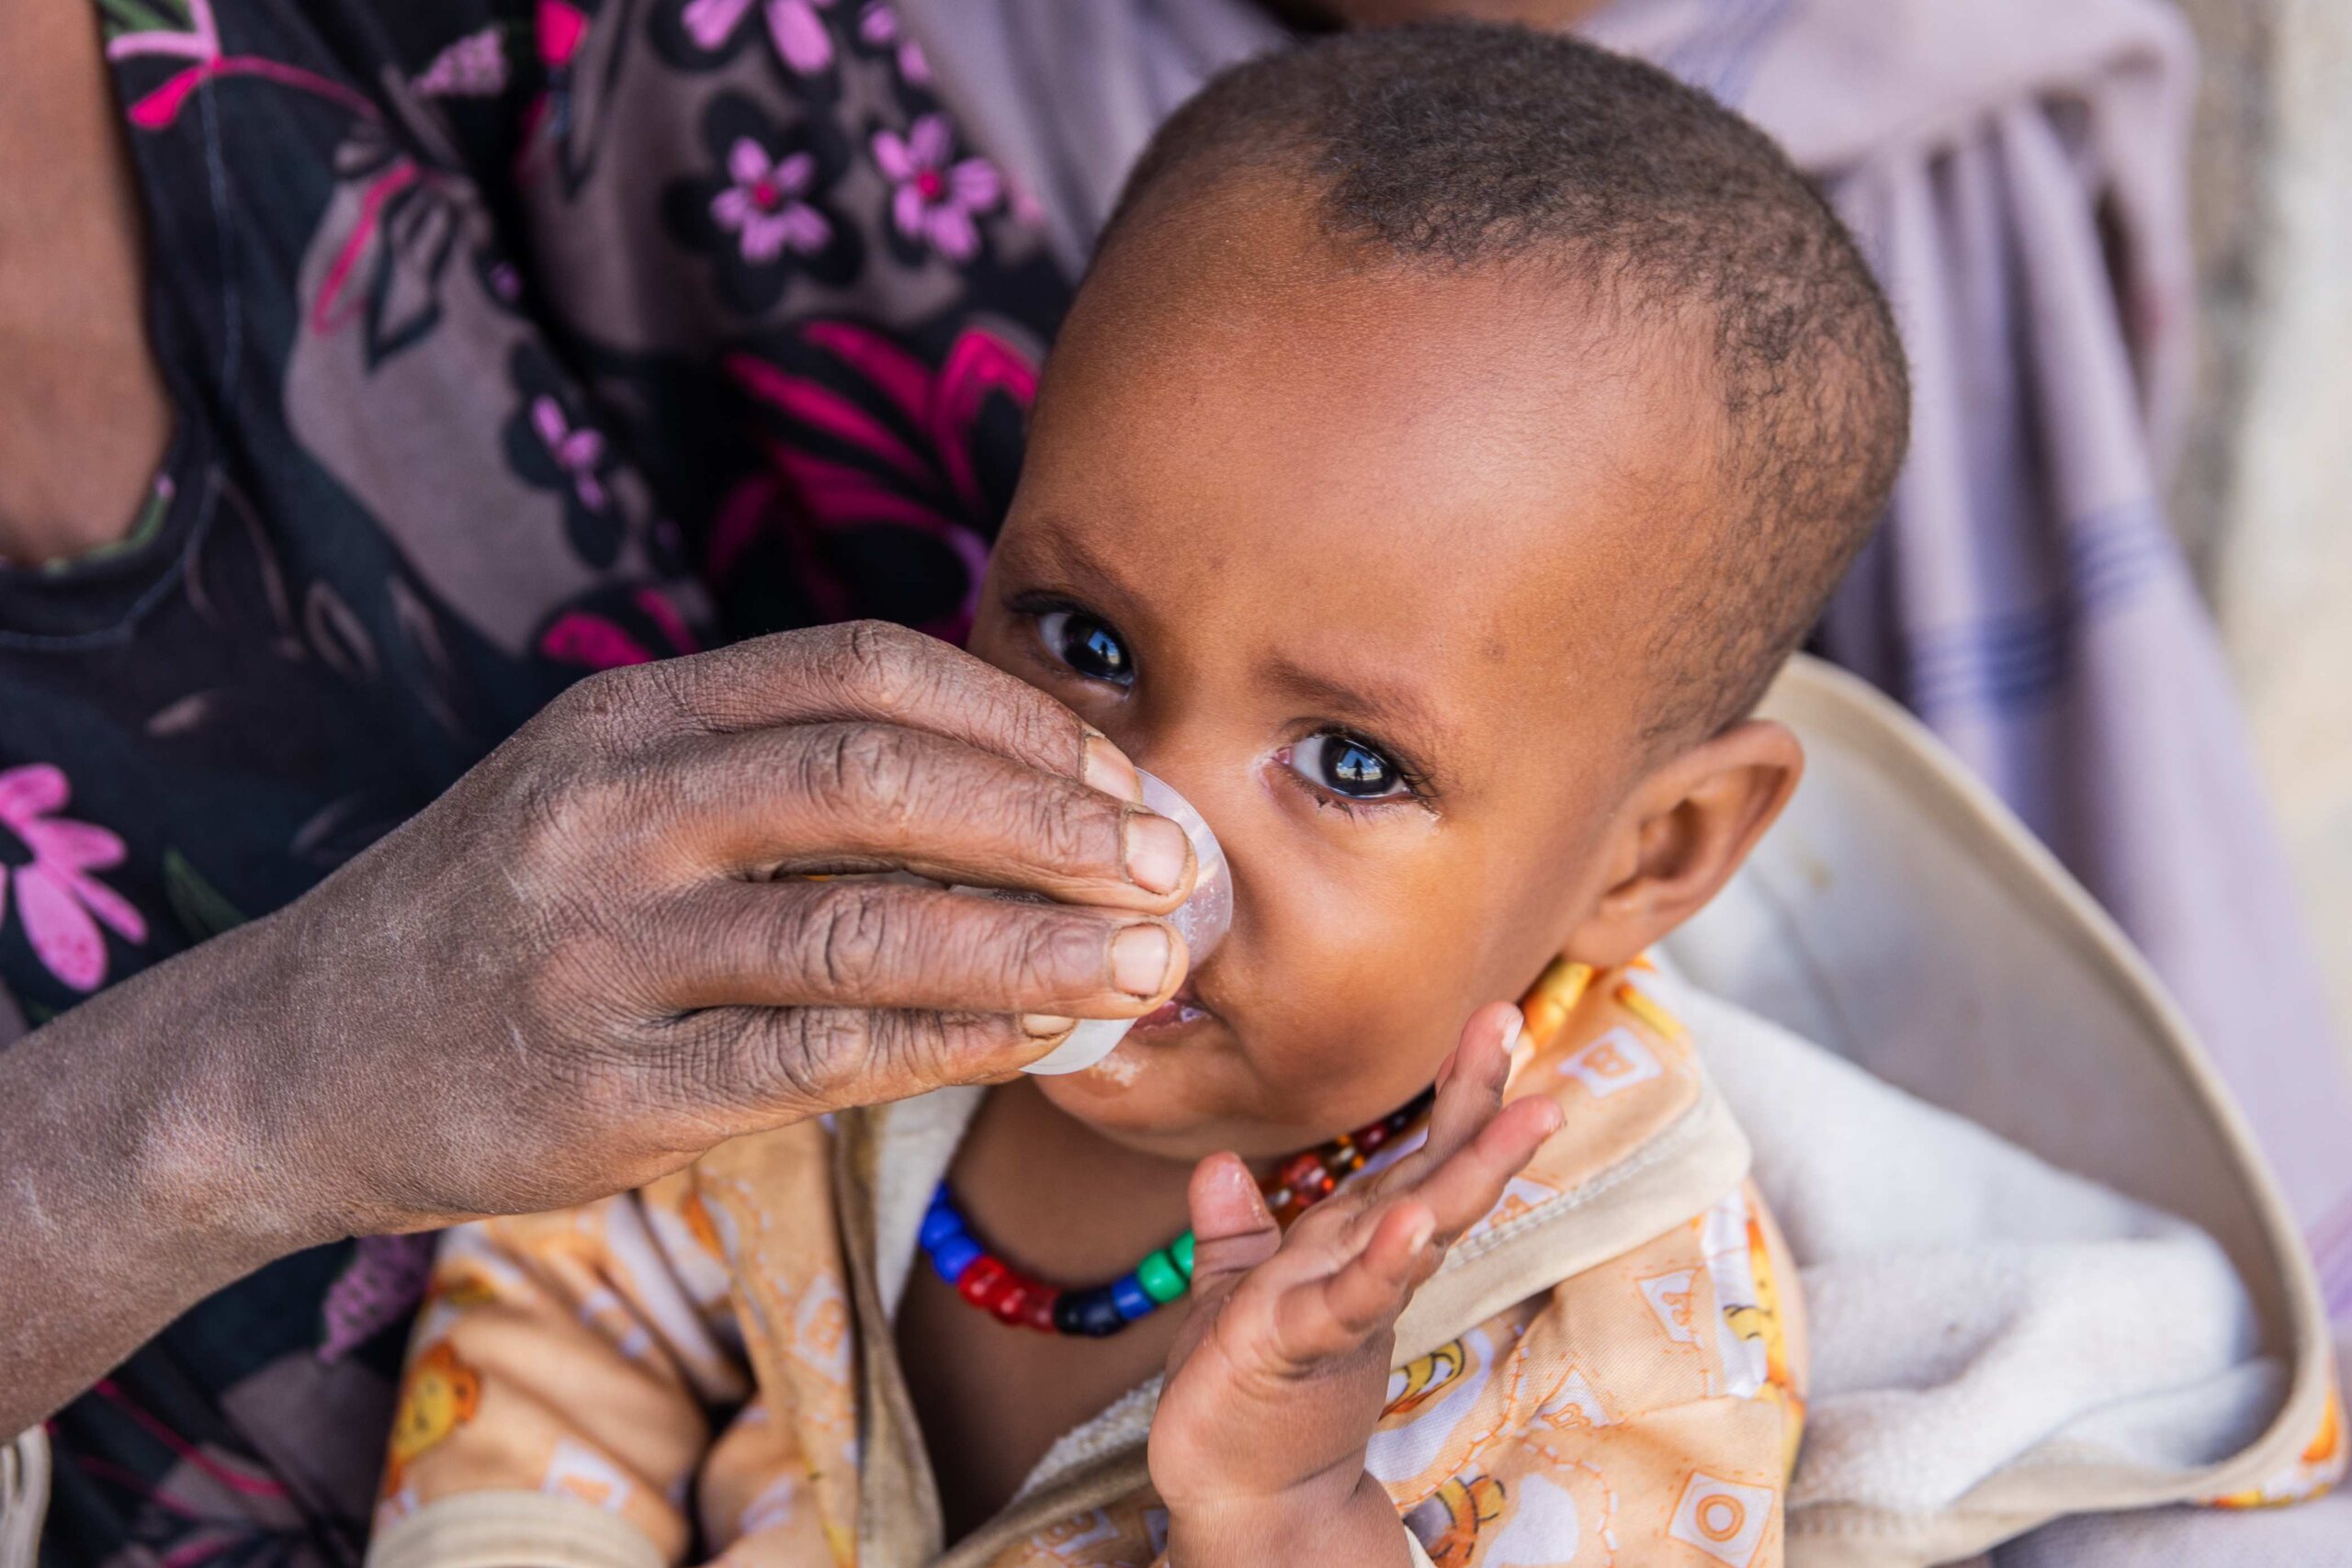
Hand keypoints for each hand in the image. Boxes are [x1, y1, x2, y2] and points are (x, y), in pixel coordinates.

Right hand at [1, 622, 1199, 1426]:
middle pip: (881, 779)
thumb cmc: (502, 913)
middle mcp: (612, 810)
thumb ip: (771, 768)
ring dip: (1033, 944)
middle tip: (1173, 870)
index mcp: (632, 714)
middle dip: (1056, 823)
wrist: (295, 1056)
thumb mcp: (606, 788)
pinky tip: (1038, 1041)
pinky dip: (947, 1042)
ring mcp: (598, 951)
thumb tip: (1016, 796)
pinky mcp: (599, 1089)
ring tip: (1147, 967)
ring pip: (862, 925)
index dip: (1018, 720)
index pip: (864, 672)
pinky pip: (813, 1057)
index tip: (1121, 778)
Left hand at [1150, 1004, 1561, 1563]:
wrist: (1239, 1494)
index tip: (1496, 1019)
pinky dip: (1384, 1262)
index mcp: (1356, 1242)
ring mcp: (1346, 1304)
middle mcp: (1367, 1265)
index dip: (1459, 1091)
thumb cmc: (1244, 1393)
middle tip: (1516, 1024)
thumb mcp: (1231, 1292)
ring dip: (1470, 1170)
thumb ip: (1234, 1230)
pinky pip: (1352, 1297)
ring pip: (1421, 1226)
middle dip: (1482, 1103)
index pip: (1418, 1156)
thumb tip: (1221, 1164)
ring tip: (1524, 1115)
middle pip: (1439, 1174)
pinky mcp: (1306, 1345)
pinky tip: (1413, 1224)